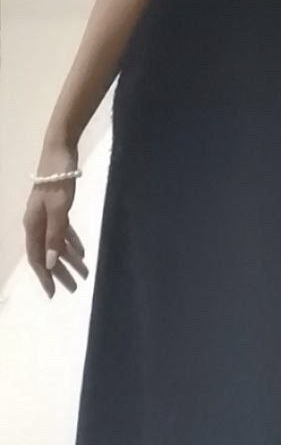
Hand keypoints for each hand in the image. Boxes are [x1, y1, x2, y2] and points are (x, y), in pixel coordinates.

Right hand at [23, 146, 89, 298]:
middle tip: (75, 287)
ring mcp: (46, 214)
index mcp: (33, 225)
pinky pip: (63, 230)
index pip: (38, 258)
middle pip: (47, 253)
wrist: (60, 150)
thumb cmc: (59, 177)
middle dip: (60, 271)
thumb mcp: (59, 207)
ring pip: (57, 243)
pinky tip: (82, 252)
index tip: (54, 294)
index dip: (45, 276)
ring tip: (84, 273)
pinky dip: (71, 241)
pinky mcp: (57, 206)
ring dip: (69, 258)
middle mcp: (37, 223)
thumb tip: (50, 263)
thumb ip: (55, 234)